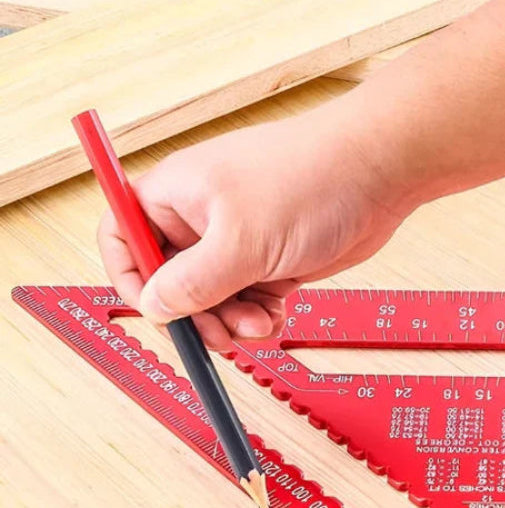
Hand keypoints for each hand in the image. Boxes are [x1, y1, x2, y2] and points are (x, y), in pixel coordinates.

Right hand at [98, 105, 417, 350]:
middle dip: (195, 314)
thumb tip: (154, 307)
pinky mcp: (272, 258)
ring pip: (215, 298)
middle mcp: (201, 218)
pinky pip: (250, 300)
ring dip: (233, 321)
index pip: (123, 238)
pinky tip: (278, 317)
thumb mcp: (241, 241)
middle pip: (171, 280)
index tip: (157, 311)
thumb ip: (192, 281)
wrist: (379, 172)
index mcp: (175, 196)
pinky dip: (260, 316)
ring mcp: (239, 239)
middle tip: (220, 335)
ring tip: (261, 323)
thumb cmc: (310, 180)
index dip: (130, 278)